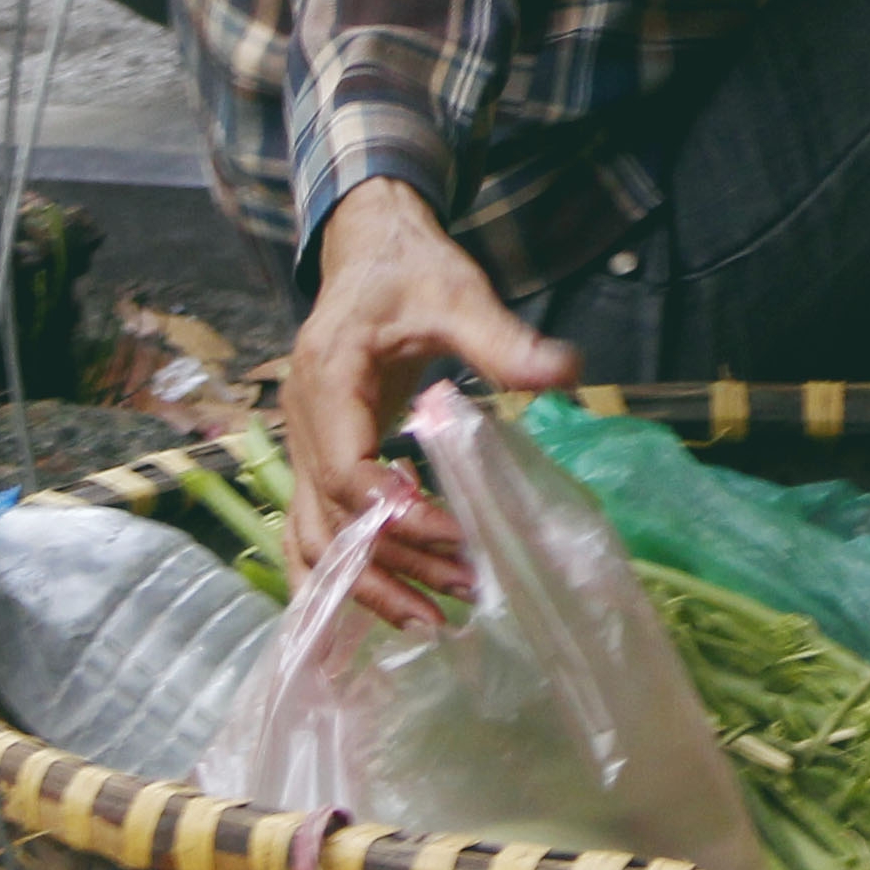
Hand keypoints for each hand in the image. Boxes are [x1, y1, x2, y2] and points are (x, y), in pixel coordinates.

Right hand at [275, 179, 574, 622]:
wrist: (368, 248)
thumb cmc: (410, 269)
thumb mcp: (459, 293)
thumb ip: (503, 339)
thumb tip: (568, 373)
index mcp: (327, 378)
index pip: (348, 470)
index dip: (397, 514)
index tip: (456, 537)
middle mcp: (302, 420)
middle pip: (330, 518)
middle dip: (391, 564)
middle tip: (460, 598)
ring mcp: (302, 444)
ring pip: (313, 535)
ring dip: (365, 582)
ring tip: (431, 621)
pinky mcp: (316, 458)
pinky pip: (311, 529)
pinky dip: (337, 575)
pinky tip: (378, 611)